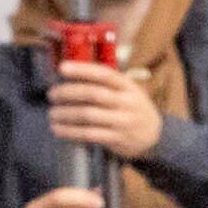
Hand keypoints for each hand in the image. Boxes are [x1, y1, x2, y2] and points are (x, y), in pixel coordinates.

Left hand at [47, 60, 162, 160]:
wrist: (155, 136)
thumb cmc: (132, 108)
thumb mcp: (127, 91)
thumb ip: (105, 84)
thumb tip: (69, 74)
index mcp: (128, 87)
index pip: (105, 74)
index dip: (82, 70)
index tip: (62, 68)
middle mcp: (127, 103)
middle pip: (93, 94)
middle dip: (68, 93)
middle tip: (52, 95)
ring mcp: (123, 122)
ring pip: (88, 115)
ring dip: (65, 114)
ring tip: (52, 114)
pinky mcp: (117, 139)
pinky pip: (89, 134)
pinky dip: (70, 132)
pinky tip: (58, 129)